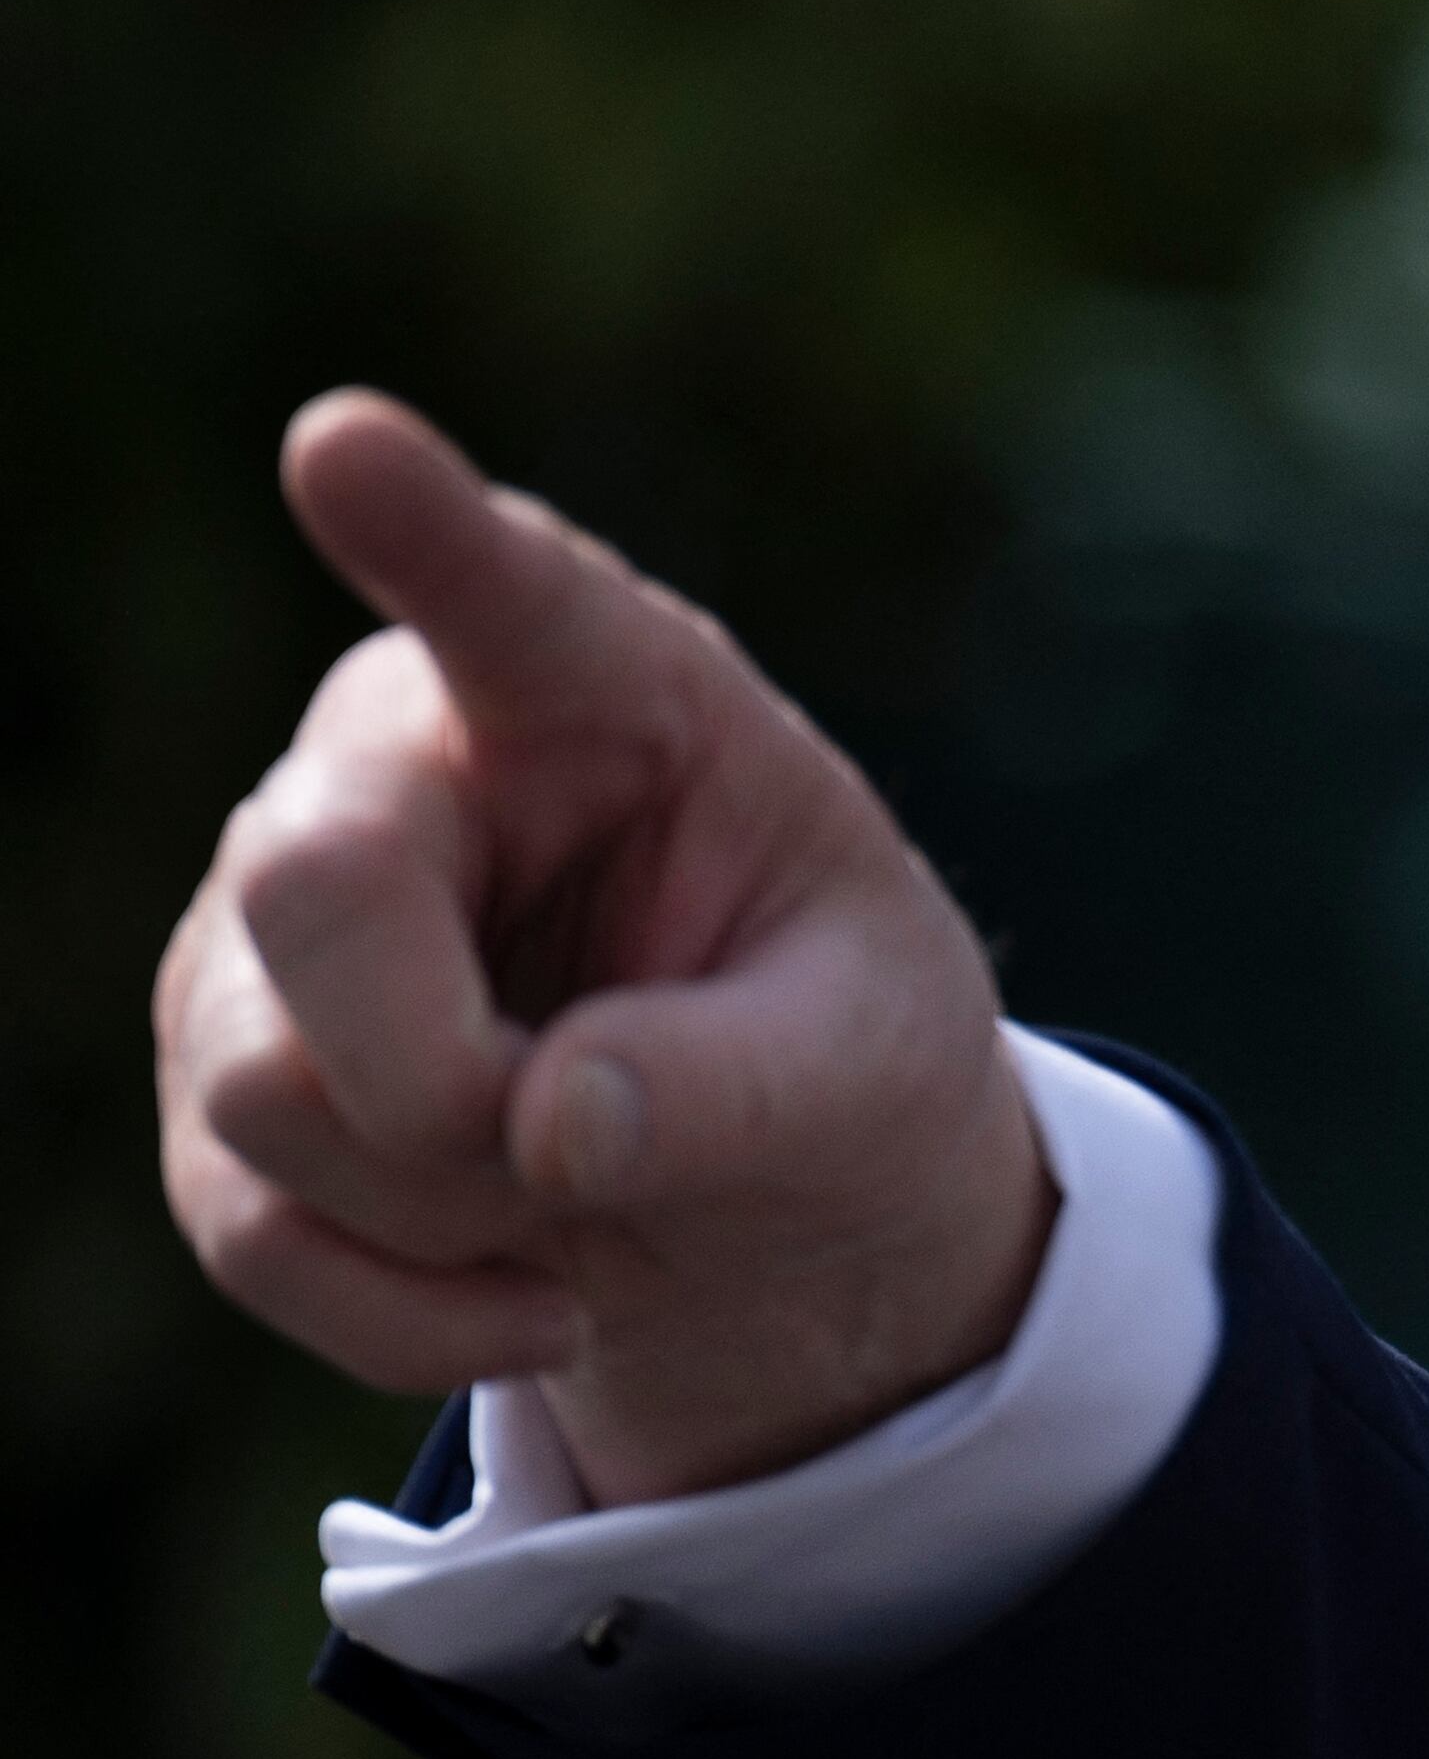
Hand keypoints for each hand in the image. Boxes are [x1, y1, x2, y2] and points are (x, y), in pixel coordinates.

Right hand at [155, 391, 1049, 1506]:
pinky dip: (406, 1315)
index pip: (503, 591)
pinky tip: (536, 1294)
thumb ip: (745, 1082)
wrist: (775, 1180)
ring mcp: (268, 919)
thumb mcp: (876, 1059)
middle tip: (589, 1149)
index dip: (420, 524)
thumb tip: (550, 1132)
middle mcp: (392, 764)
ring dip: (453, 1213)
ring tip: (593, 1198)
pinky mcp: (223, 1068)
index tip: (350, 443)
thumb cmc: (841, 1042)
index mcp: (594, 687)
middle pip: (310, 900)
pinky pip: (246, 1227)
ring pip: (262, 1089)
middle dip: (451, 1087)